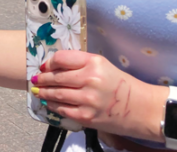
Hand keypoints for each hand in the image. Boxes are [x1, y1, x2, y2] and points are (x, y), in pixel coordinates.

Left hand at [32, 51, 163, 140]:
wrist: (140, 108)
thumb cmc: (121, 84)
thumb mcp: (102, 65)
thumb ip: (80, 63)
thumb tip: (55, 66)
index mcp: (93, 62)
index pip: (61, 59)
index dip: (49, 63)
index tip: (44, 66)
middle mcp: (89, 79)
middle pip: (56, 77)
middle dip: (42, 78)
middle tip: (36, 78)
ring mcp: (87, 100)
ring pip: (57, 94)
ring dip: (44, 92)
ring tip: (37, 89)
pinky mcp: (87, 117)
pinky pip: (63, 109)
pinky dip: (53, 105)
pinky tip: (49, 102)